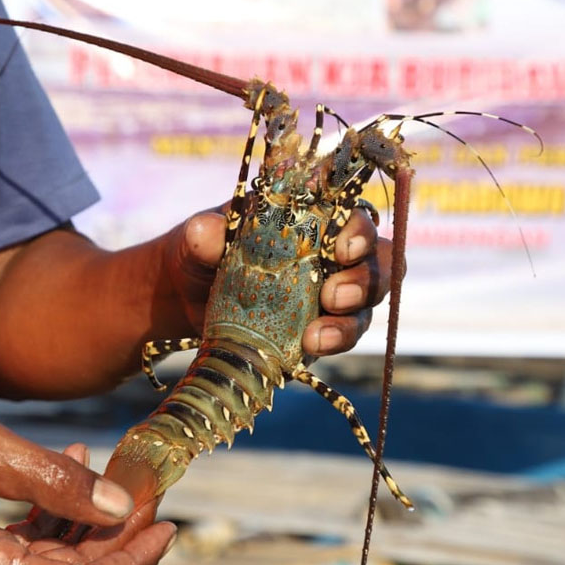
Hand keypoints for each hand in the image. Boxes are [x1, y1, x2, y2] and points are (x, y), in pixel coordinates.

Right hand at [0, 414, 175, 564]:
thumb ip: (55, 481)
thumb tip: (118, 507)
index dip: (132, 562)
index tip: (168, 526)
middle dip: (114, 539)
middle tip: (144, 491)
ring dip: (85, 528)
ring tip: (108, 473)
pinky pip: (22, 559)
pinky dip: (52, 526)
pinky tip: (70, 476)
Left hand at [164, 208, 392, 355]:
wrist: (186, 298)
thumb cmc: (200, 252)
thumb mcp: (197, 237)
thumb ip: (204, 233)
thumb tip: (204, 233)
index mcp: (313, 218)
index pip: (354, 217)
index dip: (358, 232)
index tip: (341, 248)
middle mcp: (333, 253)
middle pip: (379, 262)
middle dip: (366, 280)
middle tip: (334, 296)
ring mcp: (331, 294)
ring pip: (367, 305)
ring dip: (350, 322)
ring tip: (316, 337)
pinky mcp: (322, 328)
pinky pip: (342, 336)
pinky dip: (332, 342)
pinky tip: (308, 347)